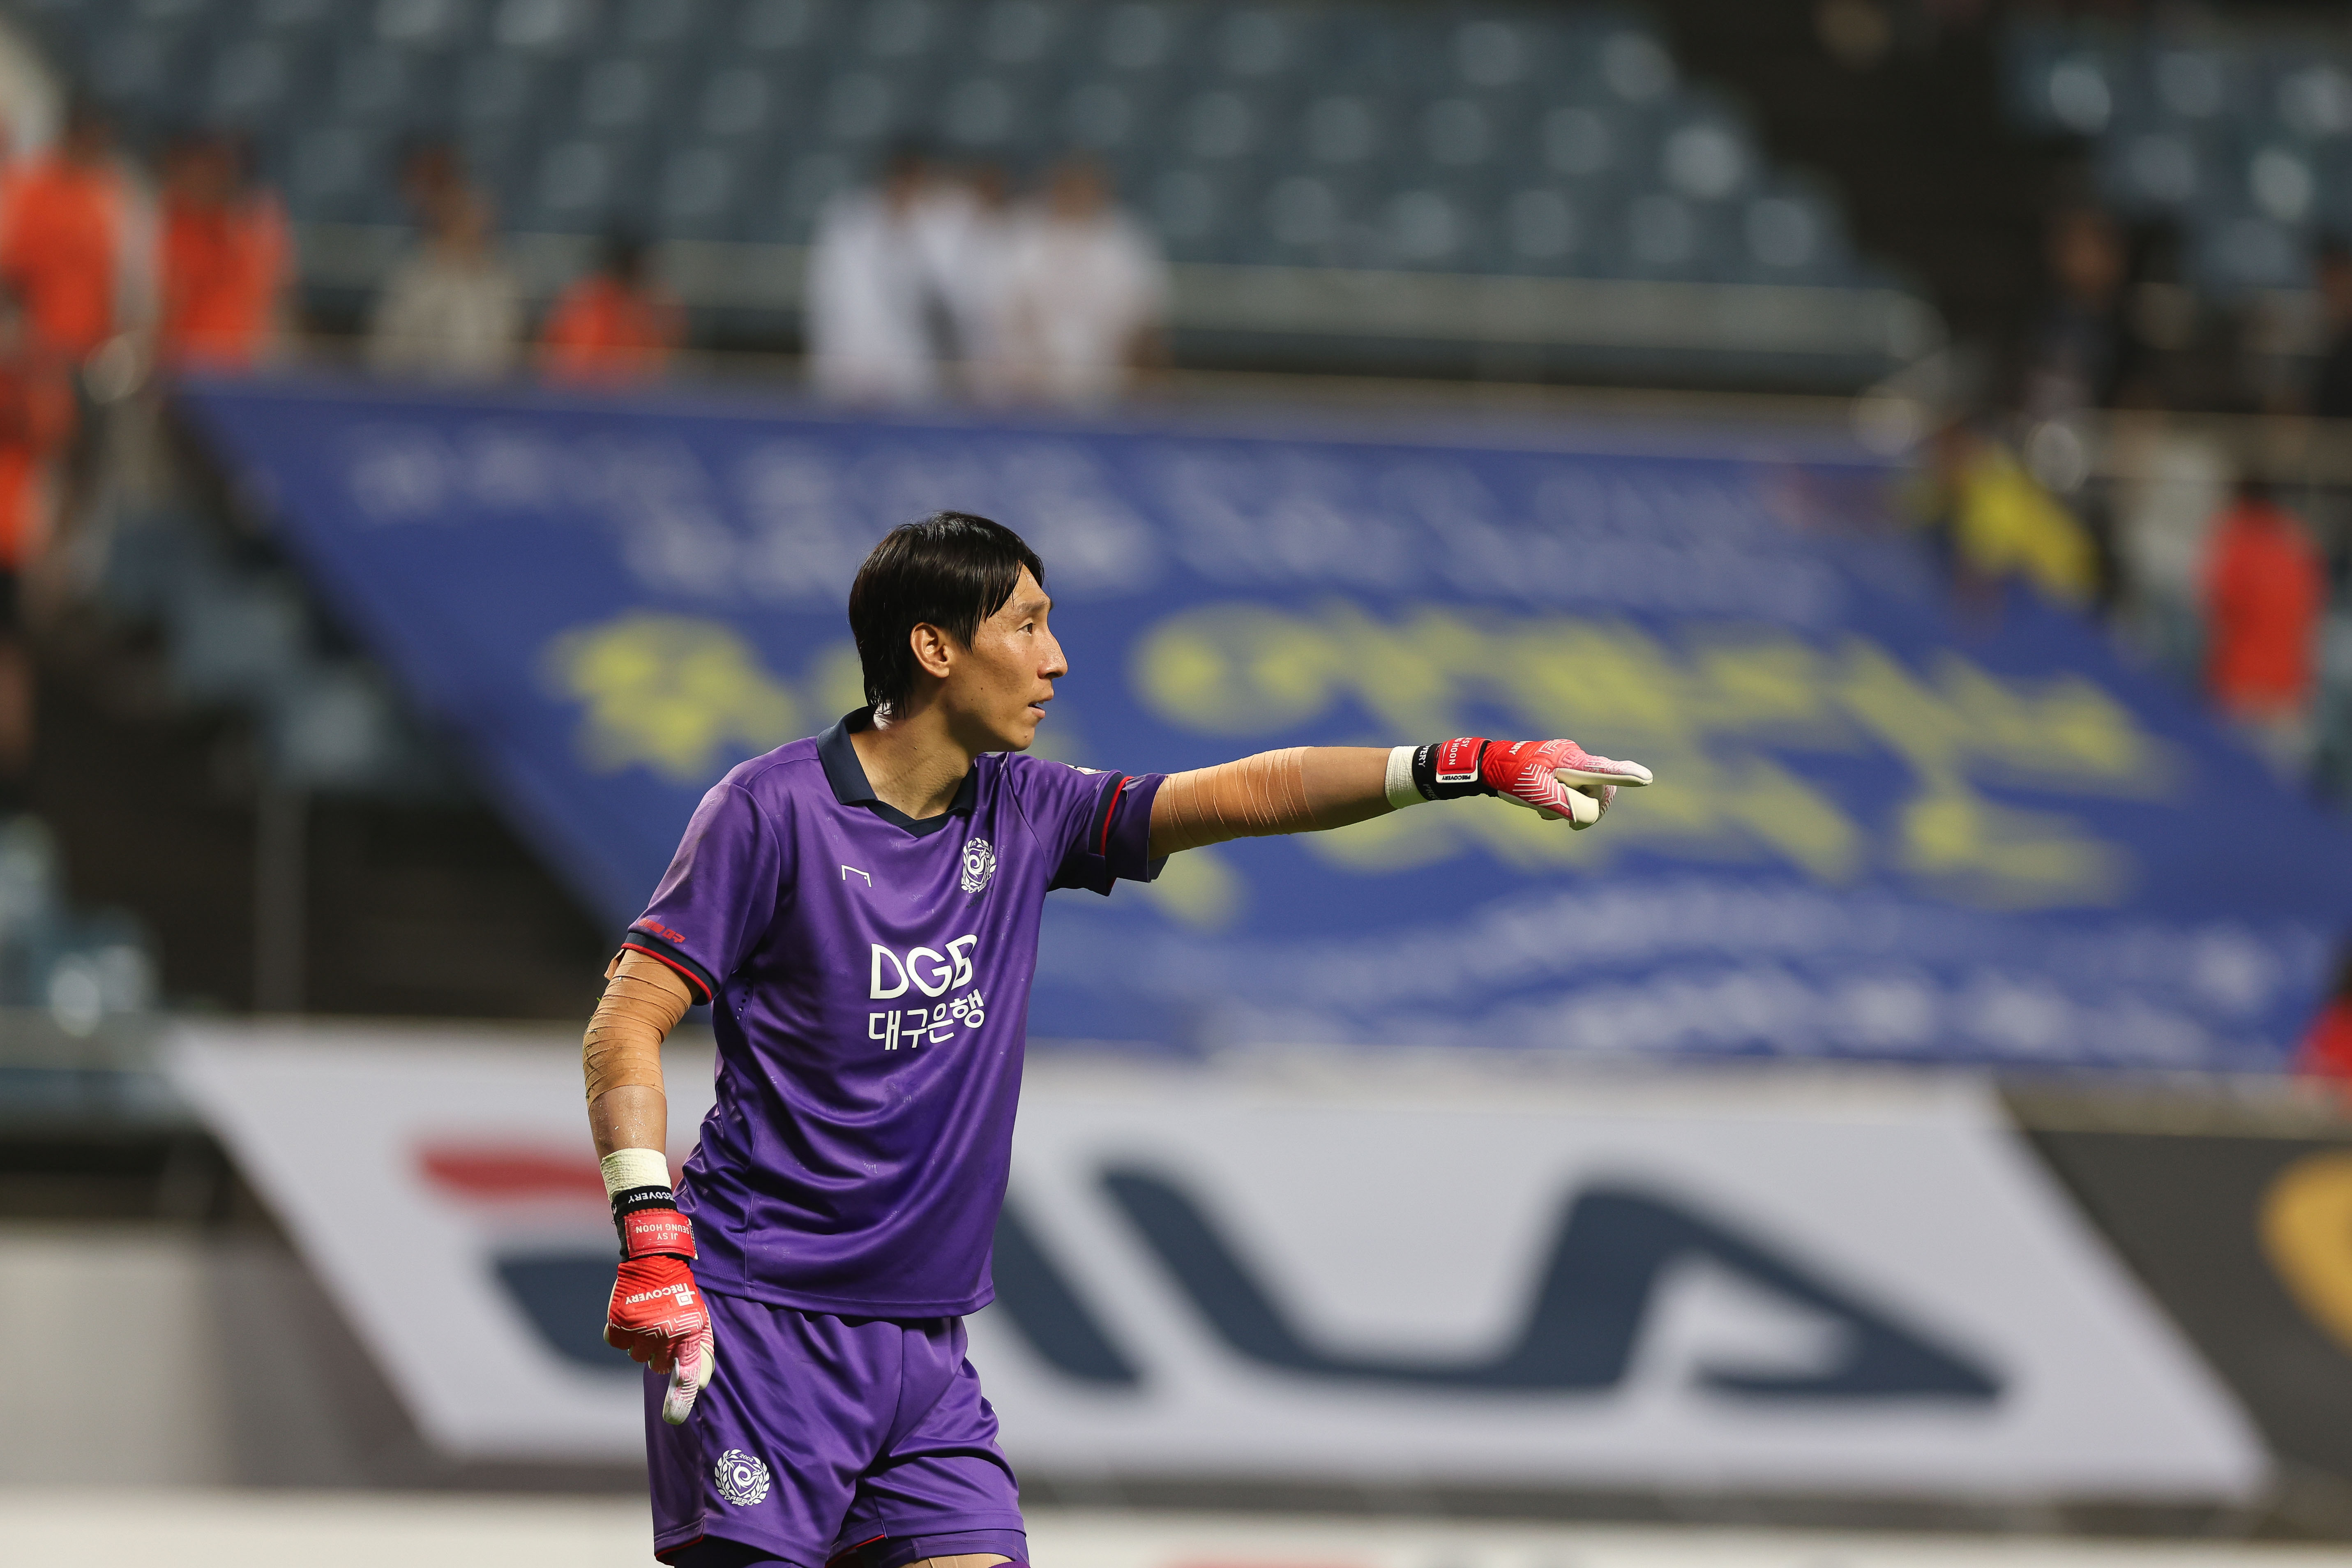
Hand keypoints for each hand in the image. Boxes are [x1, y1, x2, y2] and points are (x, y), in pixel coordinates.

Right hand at [604, 1206, 716, 1424]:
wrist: (655, 1259)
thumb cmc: (681, 1292)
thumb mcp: (699, 1318)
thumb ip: (699, 1352)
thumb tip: (699, 1386)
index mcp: (688, 1331)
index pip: (684, 1373)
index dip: (679, 1399)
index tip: (673, 1418)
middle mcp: (664, 1332)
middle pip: (657, 1366)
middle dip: (659, 1354)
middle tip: (662, 1330)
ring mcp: (639, 1328)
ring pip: (636, 1357)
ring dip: (640, 1344)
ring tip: (648, 1320)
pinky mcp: (618, 1321)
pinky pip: (616, 1343)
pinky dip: (620, 1334)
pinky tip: (630, 1317)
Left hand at [1478, 737, 1652, 828]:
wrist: (1489, 766)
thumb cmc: (1511, 778)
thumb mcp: (1537, 795)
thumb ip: (1567, 805)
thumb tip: (1588, 816)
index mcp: (1570, 760)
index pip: (1602, 771)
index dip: (1625, 776)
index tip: (1647, 779)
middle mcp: (1575, 757)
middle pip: (1599, 789)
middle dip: (1586, 807)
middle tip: (1565, 821)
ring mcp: (1570, 762)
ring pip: (1586, 793)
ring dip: (1570, 807)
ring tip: (1544, 809)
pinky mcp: (1563, 770)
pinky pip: (1575, 791)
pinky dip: (1564, 803)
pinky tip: (1544, 808)